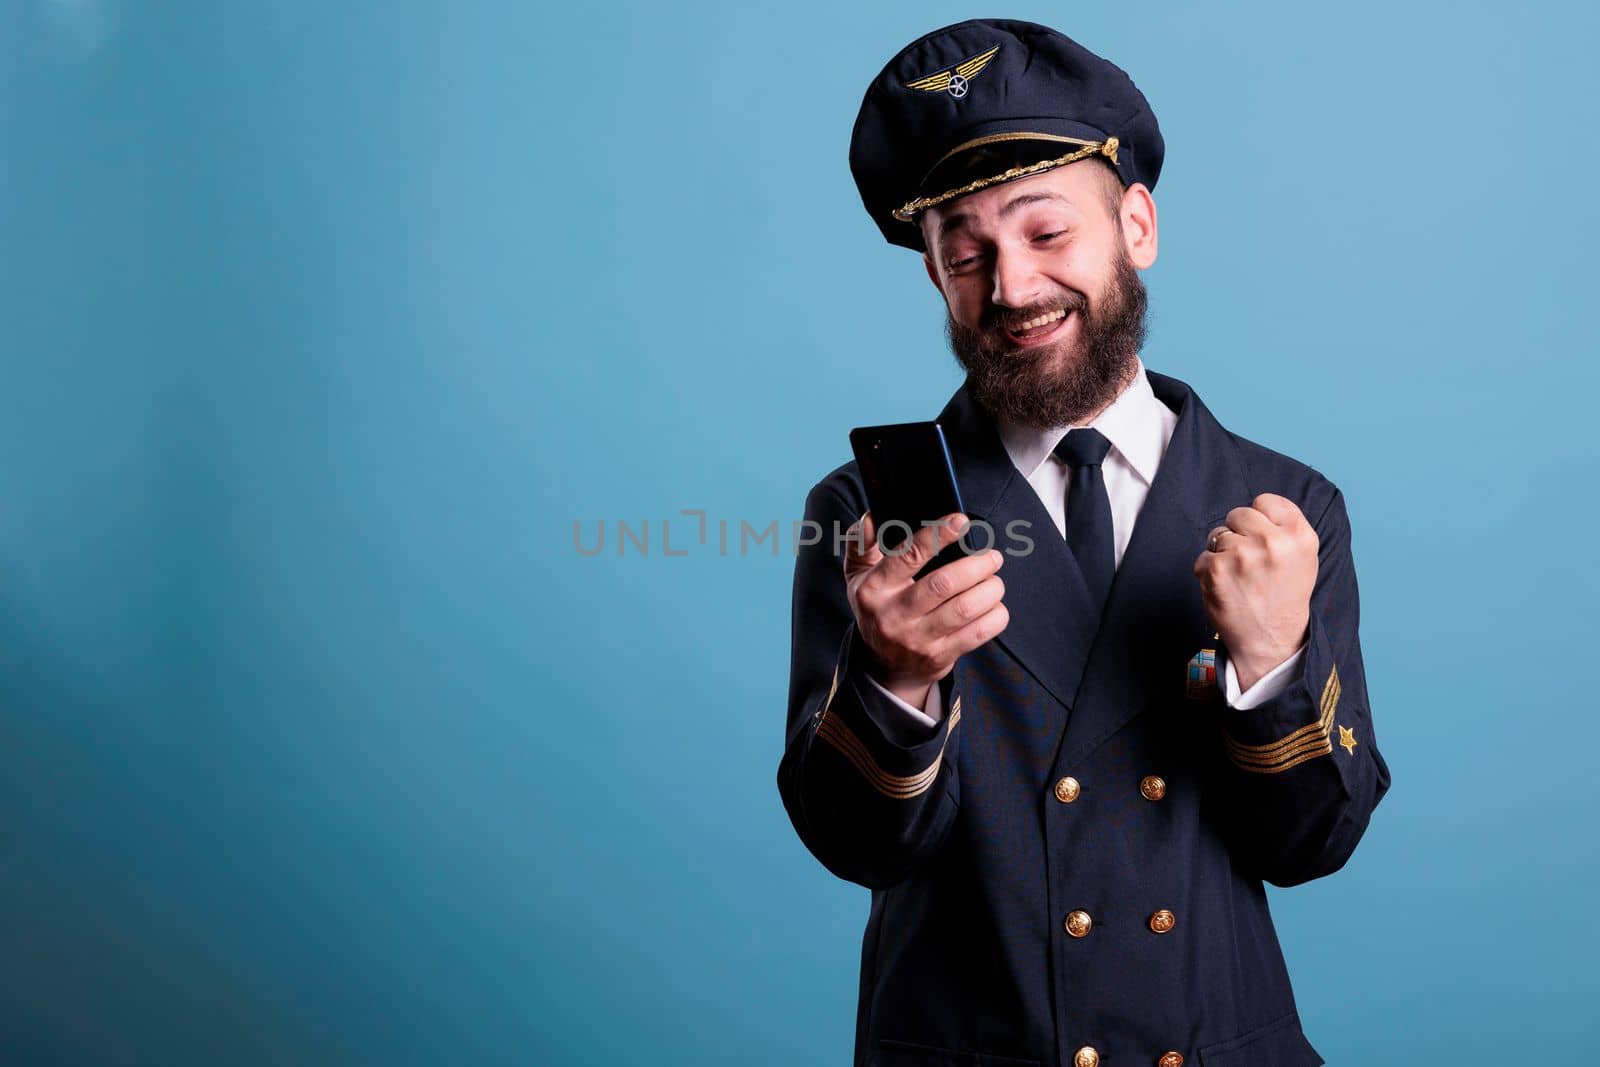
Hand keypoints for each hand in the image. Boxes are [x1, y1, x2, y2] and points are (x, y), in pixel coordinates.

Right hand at [843, 511, 1008, 708]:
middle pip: (944, 584)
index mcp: (874, 589)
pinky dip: (995, 616)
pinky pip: (976, 634)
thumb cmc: (877, 609)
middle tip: (992, 557)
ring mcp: (917, 639)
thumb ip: (861, 543)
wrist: (884, 666)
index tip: (960, 521)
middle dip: (977, 565)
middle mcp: (894, 615)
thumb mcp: (858, 576)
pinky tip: (995, 606)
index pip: (908, 556)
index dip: (937, 536)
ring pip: (964, 609)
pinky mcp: (938, 657)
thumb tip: (870, 518)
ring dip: (990, 590)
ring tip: (995, 580)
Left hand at [1193, 493, 1316, 690]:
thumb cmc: (1285, 596)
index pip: (1265, 500)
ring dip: (1222, 554)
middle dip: (1239, 534)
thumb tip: (1258, 503)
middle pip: (1238, 513)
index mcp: (1300, 535)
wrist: (1271, 641)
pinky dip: (1208, 573)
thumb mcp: (1303, 557)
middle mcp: (1273, 542)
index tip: (1263, 539)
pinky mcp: (1217, 569)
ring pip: (1218, 535)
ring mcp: (1243, 555)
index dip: (1260, 519)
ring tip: (1240, 579)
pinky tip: (1227, 589)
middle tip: (1250, 563)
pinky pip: (1203, 557)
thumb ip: (1284, 526)